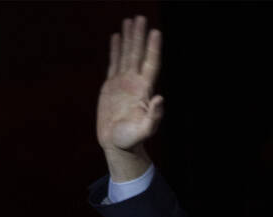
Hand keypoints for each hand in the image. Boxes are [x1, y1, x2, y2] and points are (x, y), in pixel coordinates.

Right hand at [97, 16, 162, 179]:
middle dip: (140, 36)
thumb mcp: (145, 131)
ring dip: (129, 38)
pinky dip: (115, 49)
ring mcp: (123, 82)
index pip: (150, 64)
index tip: (156, 32)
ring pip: (126, 54)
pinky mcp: (111, 85)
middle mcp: (135, 83)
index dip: (153, 49)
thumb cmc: (132, 140)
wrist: (117, 144)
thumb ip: (154, 117)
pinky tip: (117, 36)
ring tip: (130, 20)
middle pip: (138, 54)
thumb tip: (160, 99)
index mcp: (144, 91)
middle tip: (140, 17)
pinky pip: (114, 62)